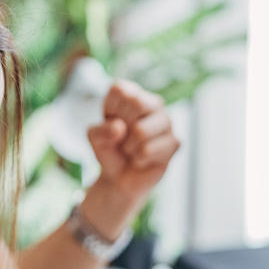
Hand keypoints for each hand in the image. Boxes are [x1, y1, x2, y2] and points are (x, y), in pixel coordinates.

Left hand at [86, 79, 179, 202]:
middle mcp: (153, 103)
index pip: (120, 90)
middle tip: (122, 138)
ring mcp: (166, 122)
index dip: (110, 110)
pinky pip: (148, 151)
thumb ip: (100, 130)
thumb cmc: (109, 150)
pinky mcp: (174, 142)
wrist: (120, 178)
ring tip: (131, 150)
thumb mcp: (95, 138)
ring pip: (141, 130)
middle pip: (136, 103)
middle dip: (121, 128)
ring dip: (128, 147)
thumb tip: (120, 128)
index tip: (111, 122)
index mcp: (133, 94)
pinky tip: (142, 159)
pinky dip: (138, 160)